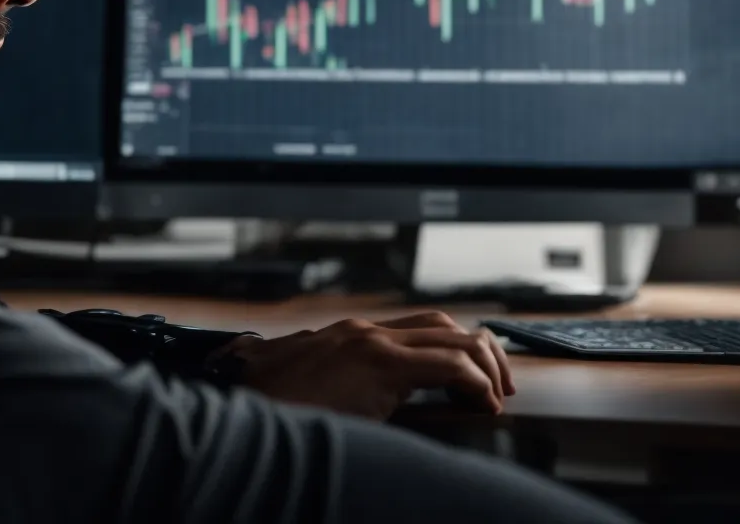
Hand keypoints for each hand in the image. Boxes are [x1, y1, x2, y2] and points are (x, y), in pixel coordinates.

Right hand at [221, 311, 514, 420]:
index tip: (475, 382)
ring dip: (485, 365)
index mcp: (351, 338)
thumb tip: (370, 411)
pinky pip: (447, 362)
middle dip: (482, 351)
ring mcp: (371, 342)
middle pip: (444, 324)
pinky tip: (481, 403)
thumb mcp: (309, 394)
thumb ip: (340, 391)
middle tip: (500, 385)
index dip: (457, 350)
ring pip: (453, 336)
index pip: (421, 329)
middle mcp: (364, 331)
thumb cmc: (270, 412)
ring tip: (497, 395)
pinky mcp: (378, 363)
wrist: (240, 415)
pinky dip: (474, 381)